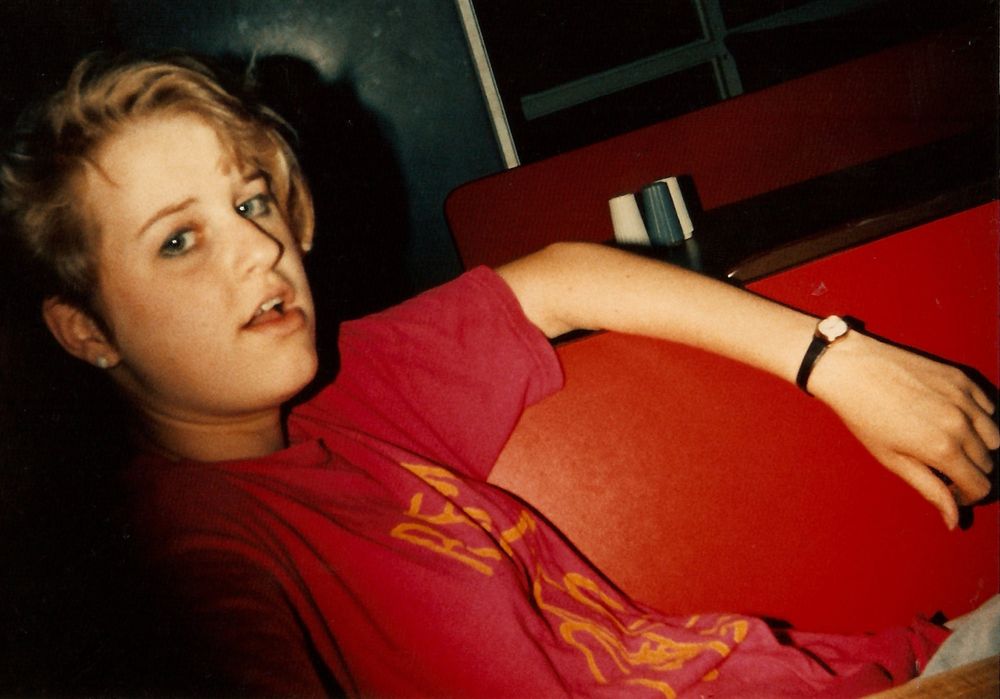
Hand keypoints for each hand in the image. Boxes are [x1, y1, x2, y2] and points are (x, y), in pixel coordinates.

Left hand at [809, 332, 998, 528]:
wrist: (852, 369)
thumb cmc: (864, 416)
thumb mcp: (892, 459)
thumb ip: (929, 488)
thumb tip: (955, 520)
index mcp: (943, 449)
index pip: (980, 487)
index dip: (966, 496)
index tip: (948, 491)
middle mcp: (961, 424)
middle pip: (988, 463)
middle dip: (969, 472)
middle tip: (942, 468)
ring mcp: (964, 399)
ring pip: (994, 438)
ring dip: (978, 447)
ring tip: (947, 444)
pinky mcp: (962, 379)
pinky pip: (989, 409)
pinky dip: (979, 420)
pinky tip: (951, 420)